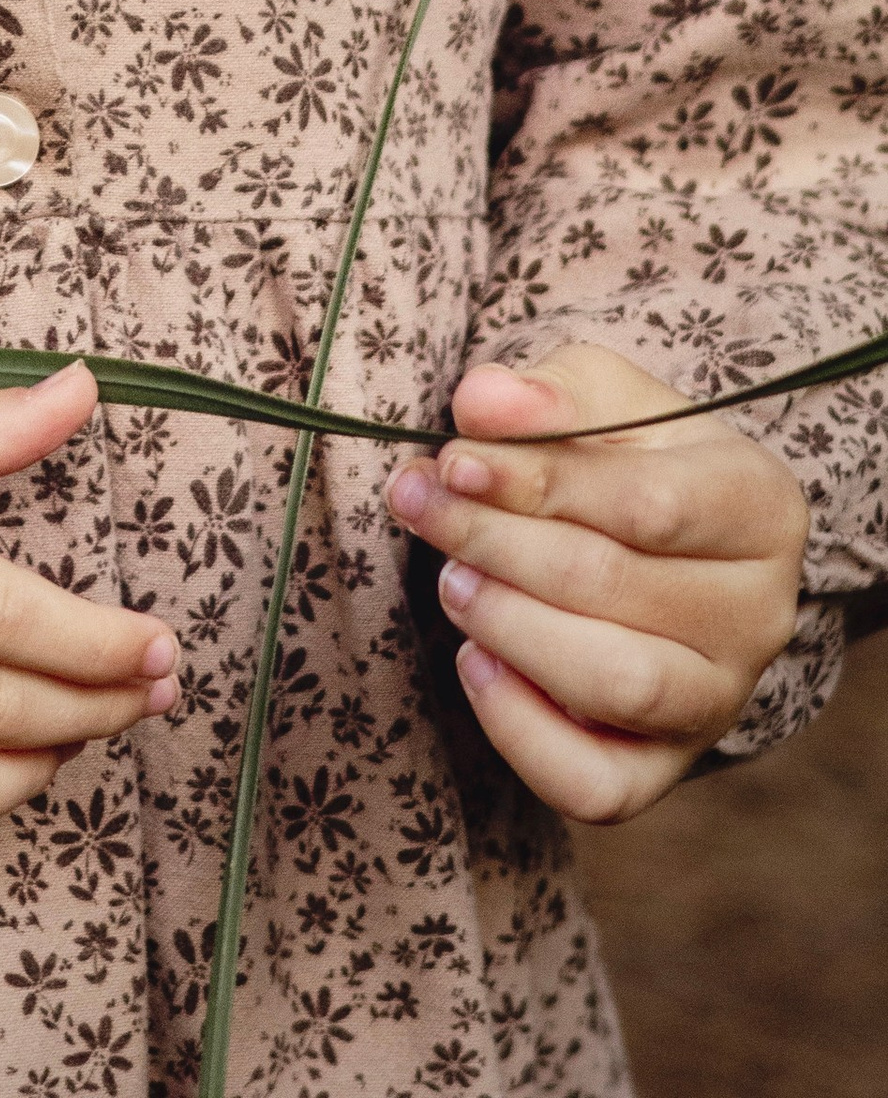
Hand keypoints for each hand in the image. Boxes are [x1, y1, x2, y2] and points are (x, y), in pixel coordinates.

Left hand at [390, 341, 809, 822]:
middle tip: (419, 502)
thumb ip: (547, 392)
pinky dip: (520, 731)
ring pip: (617, 686)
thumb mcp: (598, 393)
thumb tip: (481, 402)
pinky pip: (597, 785)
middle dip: (494, 542)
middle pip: (617, 588)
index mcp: (759, 506)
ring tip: (451, 580)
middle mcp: (758, 614)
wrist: (654, 534)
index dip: (538, 484)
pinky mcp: (664, 766)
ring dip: (509, 626)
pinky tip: (475, 662)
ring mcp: (718, 700)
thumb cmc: (623, 451)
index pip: (649, 505)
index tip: (453, 460)